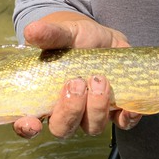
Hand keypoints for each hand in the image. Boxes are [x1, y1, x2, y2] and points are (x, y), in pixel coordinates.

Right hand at [12, 12, 141, 138]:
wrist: (102, 37)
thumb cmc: (74, 39)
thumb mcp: (64, 33)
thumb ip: (49, 34)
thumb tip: (31, 30)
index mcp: (43, 98)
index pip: (29, 124)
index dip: (28, 128)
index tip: (32, 123)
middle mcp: (66, 111)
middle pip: (64, 128)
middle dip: (70, 110)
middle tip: (77, 83)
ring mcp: (91, 113)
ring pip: (92, 127)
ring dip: (96, 108)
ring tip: (100, 79)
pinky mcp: (115, 109)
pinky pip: (122, 123)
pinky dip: (127, 118)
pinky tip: (130, 107)